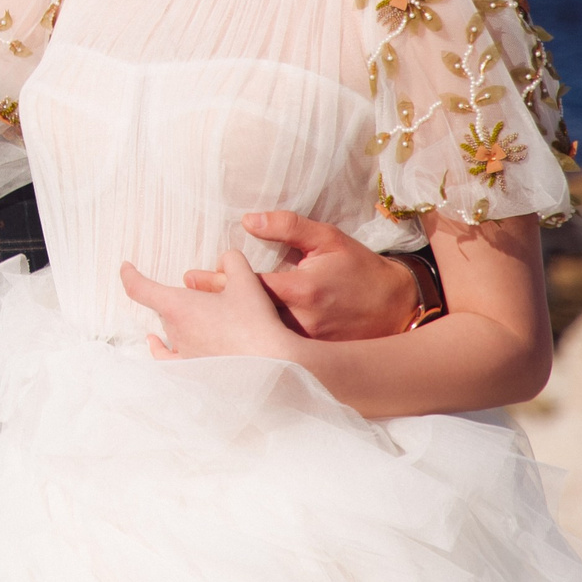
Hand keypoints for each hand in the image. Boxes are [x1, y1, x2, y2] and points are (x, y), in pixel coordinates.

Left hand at [123, 253, 301, 362]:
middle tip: (206, 295)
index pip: (140, 288)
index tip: (125, 267)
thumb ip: (232, 262)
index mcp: (178, 307)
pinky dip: (159, 350)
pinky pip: (168, 360)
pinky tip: (156, 345)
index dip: (130, 275)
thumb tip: (226, 257)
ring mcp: (182, 356)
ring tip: (190, 317)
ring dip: (177, 323)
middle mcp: (174, 333)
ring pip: (170, 333)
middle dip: (179, 300)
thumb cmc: (255, 323)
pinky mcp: (194, 374)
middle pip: (164, 310)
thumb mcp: (246, 282)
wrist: (273, 366)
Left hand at [174, 211, 422, 341]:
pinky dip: (249, 352)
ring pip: (257, 341)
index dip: (216, 282)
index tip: (189, 277)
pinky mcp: (311, 361)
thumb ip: (288, 226)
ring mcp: (305, 347)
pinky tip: (224, 349)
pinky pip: (273, 357)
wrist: (399, 308)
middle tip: (181, 303)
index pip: (246, 287)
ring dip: (227, 334)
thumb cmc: (360, 270)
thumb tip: (248, 220)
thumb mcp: (328, 239)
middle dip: (213, 311)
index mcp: (300, 291)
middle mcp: (299, 323)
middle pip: (245, 318)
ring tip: (194, 326)